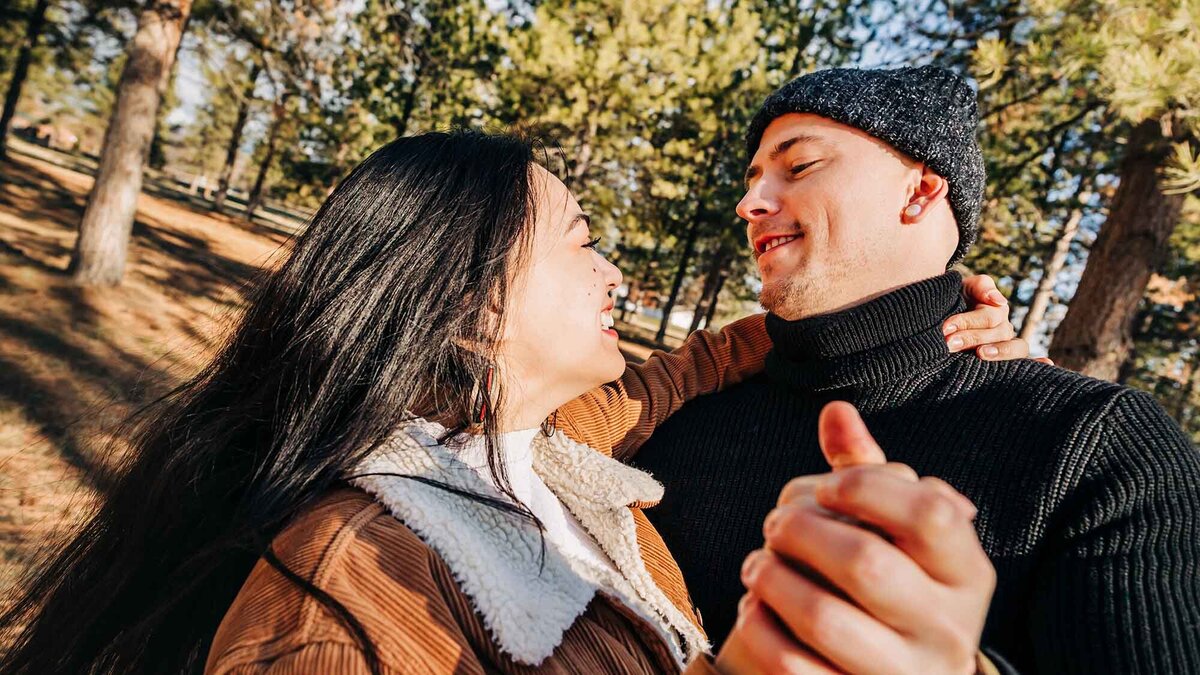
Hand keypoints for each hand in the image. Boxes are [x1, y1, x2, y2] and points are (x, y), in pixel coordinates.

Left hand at [725, 403, 995, 674]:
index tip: (824, 486)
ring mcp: (904, 673)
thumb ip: (868, 472)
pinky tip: (753, 609)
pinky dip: (761, 629)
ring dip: (773, 580)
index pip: (930, 514)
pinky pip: (795, 666)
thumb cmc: (895, 585)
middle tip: (774, 525)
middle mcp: (947, 627)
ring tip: (756, 565)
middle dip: (802, 532)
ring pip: (825, 618)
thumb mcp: (897, 532)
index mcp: (967, 572)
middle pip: (867, 563)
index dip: (866, 487)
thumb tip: (836, 412)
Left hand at [949, 274, 1049, 363]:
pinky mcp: (1003, 362)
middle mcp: (1004, 328)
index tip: (946, 329)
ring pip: (1015, 348)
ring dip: (1001, 351)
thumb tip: (999, 301)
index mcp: (996, 310)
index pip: (989, 317)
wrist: (940, 316)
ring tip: (981, 354)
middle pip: (999, 333)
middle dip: (972, 337)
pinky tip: (1047, 363)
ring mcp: (1006, 345)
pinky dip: (1039, 363)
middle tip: (950, 343)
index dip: (968, 322)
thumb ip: (980, 287)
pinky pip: (1025, 363)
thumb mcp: (963, 288)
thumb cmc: (953, 301)